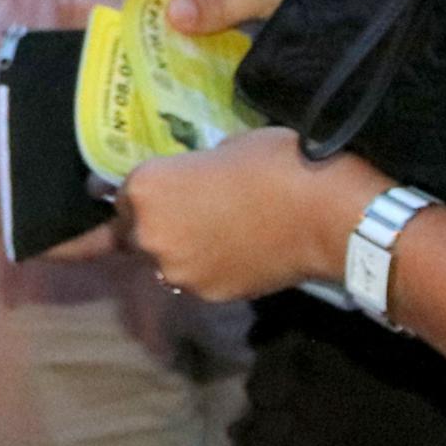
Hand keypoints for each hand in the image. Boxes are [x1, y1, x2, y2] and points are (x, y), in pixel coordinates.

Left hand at [117, 130, 389, 303]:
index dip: (145, 194)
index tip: (164, 192)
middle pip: (133, 235)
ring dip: (181, 251)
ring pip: (165, 262)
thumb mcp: (221, 150)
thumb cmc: (276, 163)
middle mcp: (148, 234)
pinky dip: (210, 269)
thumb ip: (188, 173)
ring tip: (219, 235)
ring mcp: (176, 270)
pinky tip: (238, 254)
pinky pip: (196, 280)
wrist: (324, 213)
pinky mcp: (207, 295)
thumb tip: (187, 187)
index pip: (122, 196)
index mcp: (145, 187)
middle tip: (192, 215)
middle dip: (155, 226)